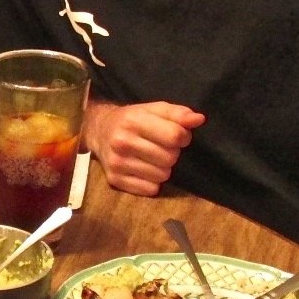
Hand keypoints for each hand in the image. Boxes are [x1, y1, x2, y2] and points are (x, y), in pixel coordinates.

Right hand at [82, 100, 204, 195]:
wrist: (99, 131)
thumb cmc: (131, 120)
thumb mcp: (153, 109)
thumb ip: (177, 113)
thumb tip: (199, 119)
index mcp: (133, 120)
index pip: (175, 136)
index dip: (183, 136)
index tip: (177, 135)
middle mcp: (122, 142)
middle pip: (170, 158)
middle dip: (171, 153)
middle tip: (160, 147)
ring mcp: (117, 163)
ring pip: (162, 176)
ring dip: (162, 168)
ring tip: (151, 158)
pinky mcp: (115, 180)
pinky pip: (150, 189)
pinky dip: (151, 182)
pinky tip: (143, 169)